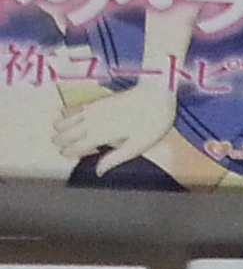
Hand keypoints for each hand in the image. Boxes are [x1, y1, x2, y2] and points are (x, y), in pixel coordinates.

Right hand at [52, 79, 177, 170]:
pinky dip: (67, 118)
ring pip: (62, 119)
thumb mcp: (135, 147)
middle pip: (62, 133)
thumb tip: (99, 171)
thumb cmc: (150, 124)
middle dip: (62, 142)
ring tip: (72, 138)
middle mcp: (90, 120)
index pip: (73, 146)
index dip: (68, 153)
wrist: (155, 97)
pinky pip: (71, 109)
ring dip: (62, 130)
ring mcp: (90, 109)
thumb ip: (114, 159)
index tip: (68, 157)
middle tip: (71, 149)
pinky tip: (75, 124)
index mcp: (100, 134)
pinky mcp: (94, 102)